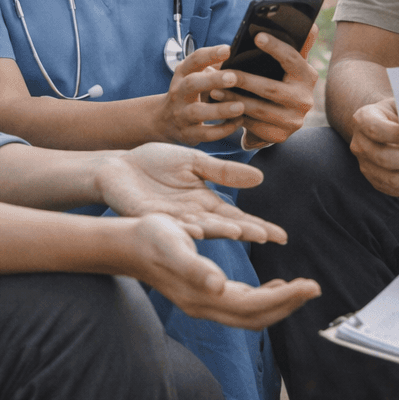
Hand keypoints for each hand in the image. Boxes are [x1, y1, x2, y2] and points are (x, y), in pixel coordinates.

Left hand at [95, 143, 287, 242]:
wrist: (117, 167)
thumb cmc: (155, 164)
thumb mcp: (195, 162)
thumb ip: (222, 172)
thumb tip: (259, 178)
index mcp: (205, 203)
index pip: (237, 217)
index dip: (258, 226)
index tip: (281, 235)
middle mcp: (193, 216)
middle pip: (223, 225)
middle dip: (246, 230)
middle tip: (267, 237)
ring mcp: (171, 219)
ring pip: (199, 227)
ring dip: (218, 230)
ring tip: (240, 231)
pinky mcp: (149, 216)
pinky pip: (169, 222)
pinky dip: (183, 226)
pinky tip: (196, 229)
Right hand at [127, 214, 320, 329]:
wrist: (124, 244)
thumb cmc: (148, 237)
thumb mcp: (172, 244)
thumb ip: (195, 266)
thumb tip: (219, 285)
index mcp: (203, 295)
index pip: (254, 306)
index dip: (285, 300)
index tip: (310, 285)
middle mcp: (206, 304)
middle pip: (257, 317)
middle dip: (289, 305)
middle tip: (315, 288)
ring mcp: (205, 302)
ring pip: (251, 314)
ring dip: (280, 304)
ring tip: (303, 288)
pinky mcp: (205, 294)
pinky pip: (242, 305)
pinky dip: (264, 299)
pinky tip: (274, 287)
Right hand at [155, 44, 243, 145]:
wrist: (163, 121)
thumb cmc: (188, 93)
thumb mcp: (193, 76)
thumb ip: (212, 67)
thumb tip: (240, 53)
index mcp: (182, 74)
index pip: (194, 60)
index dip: (210, 54)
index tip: (227, 50)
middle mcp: (178, 93)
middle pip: (192, 84)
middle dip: (213, 80)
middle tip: (233, 77)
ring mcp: (181, 114)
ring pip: (198, 112)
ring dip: (220, 110)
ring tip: (240, 106)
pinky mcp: (187, 133)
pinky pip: (205, 134)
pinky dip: (223, 129)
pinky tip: (238, 122)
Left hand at [210, 26, 318, 146]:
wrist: (283, 119)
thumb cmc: (281, 82)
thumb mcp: (289, 66)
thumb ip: (298, 46)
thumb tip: (312, 26)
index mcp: (308, 77)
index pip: (292, 59)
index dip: (275, 48)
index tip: (257, 36)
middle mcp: (305, 100)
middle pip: (271, 89)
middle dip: (244, 81)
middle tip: (222, 73)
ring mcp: (294, 121)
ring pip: (259, 109)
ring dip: (234, 100)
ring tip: (214, 91)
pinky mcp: (280, 136)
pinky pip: (254, 126)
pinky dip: (236, 116)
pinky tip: (221, 107)